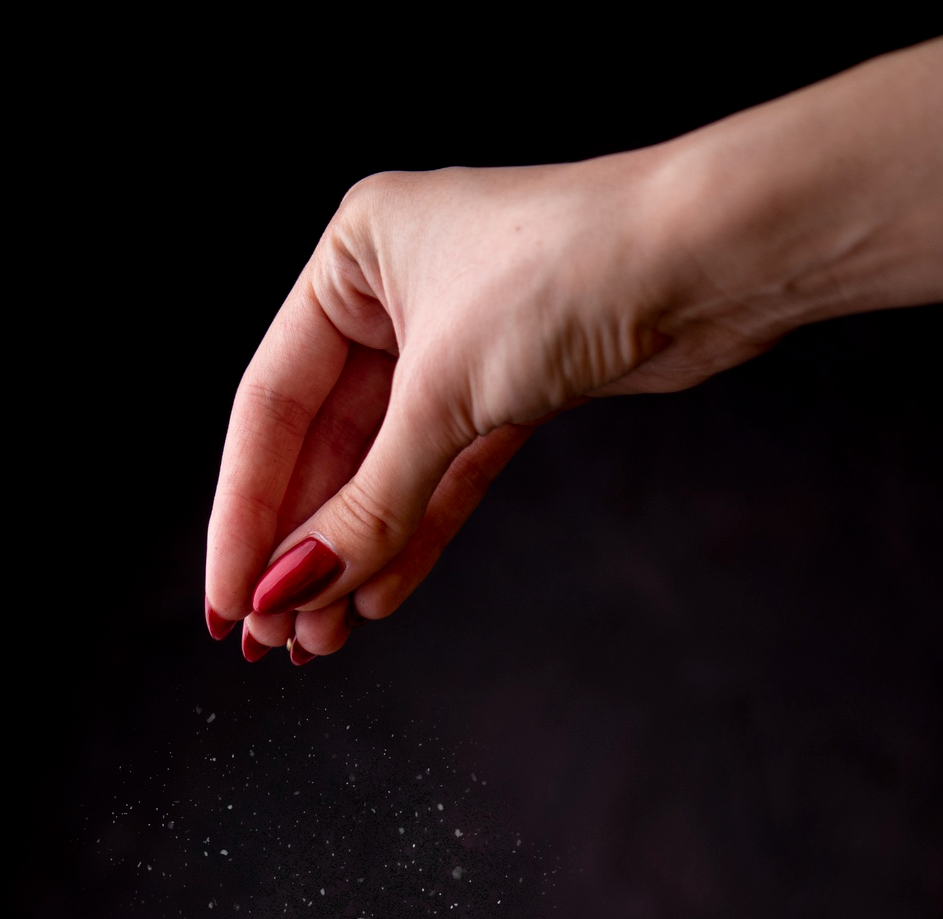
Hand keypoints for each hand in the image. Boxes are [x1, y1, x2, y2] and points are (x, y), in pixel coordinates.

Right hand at [205, 32, 942, 661]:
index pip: (269, 407)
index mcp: (354, 258)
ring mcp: (455, 346)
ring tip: (321, 637)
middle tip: (273, 635)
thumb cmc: (580, 269)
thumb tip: (300, 586)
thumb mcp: (446, 396)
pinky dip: (412, 537)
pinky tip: (381, 595)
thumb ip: (368, 504)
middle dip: (300, 549)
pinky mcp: (511, 389)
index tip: (229, 597)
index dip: (244, 513)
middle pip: (321, 449)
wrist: (713, 259)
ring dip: (352, 557)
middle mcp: (396, 296)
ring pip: (381, 473)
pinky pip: (440, 479)